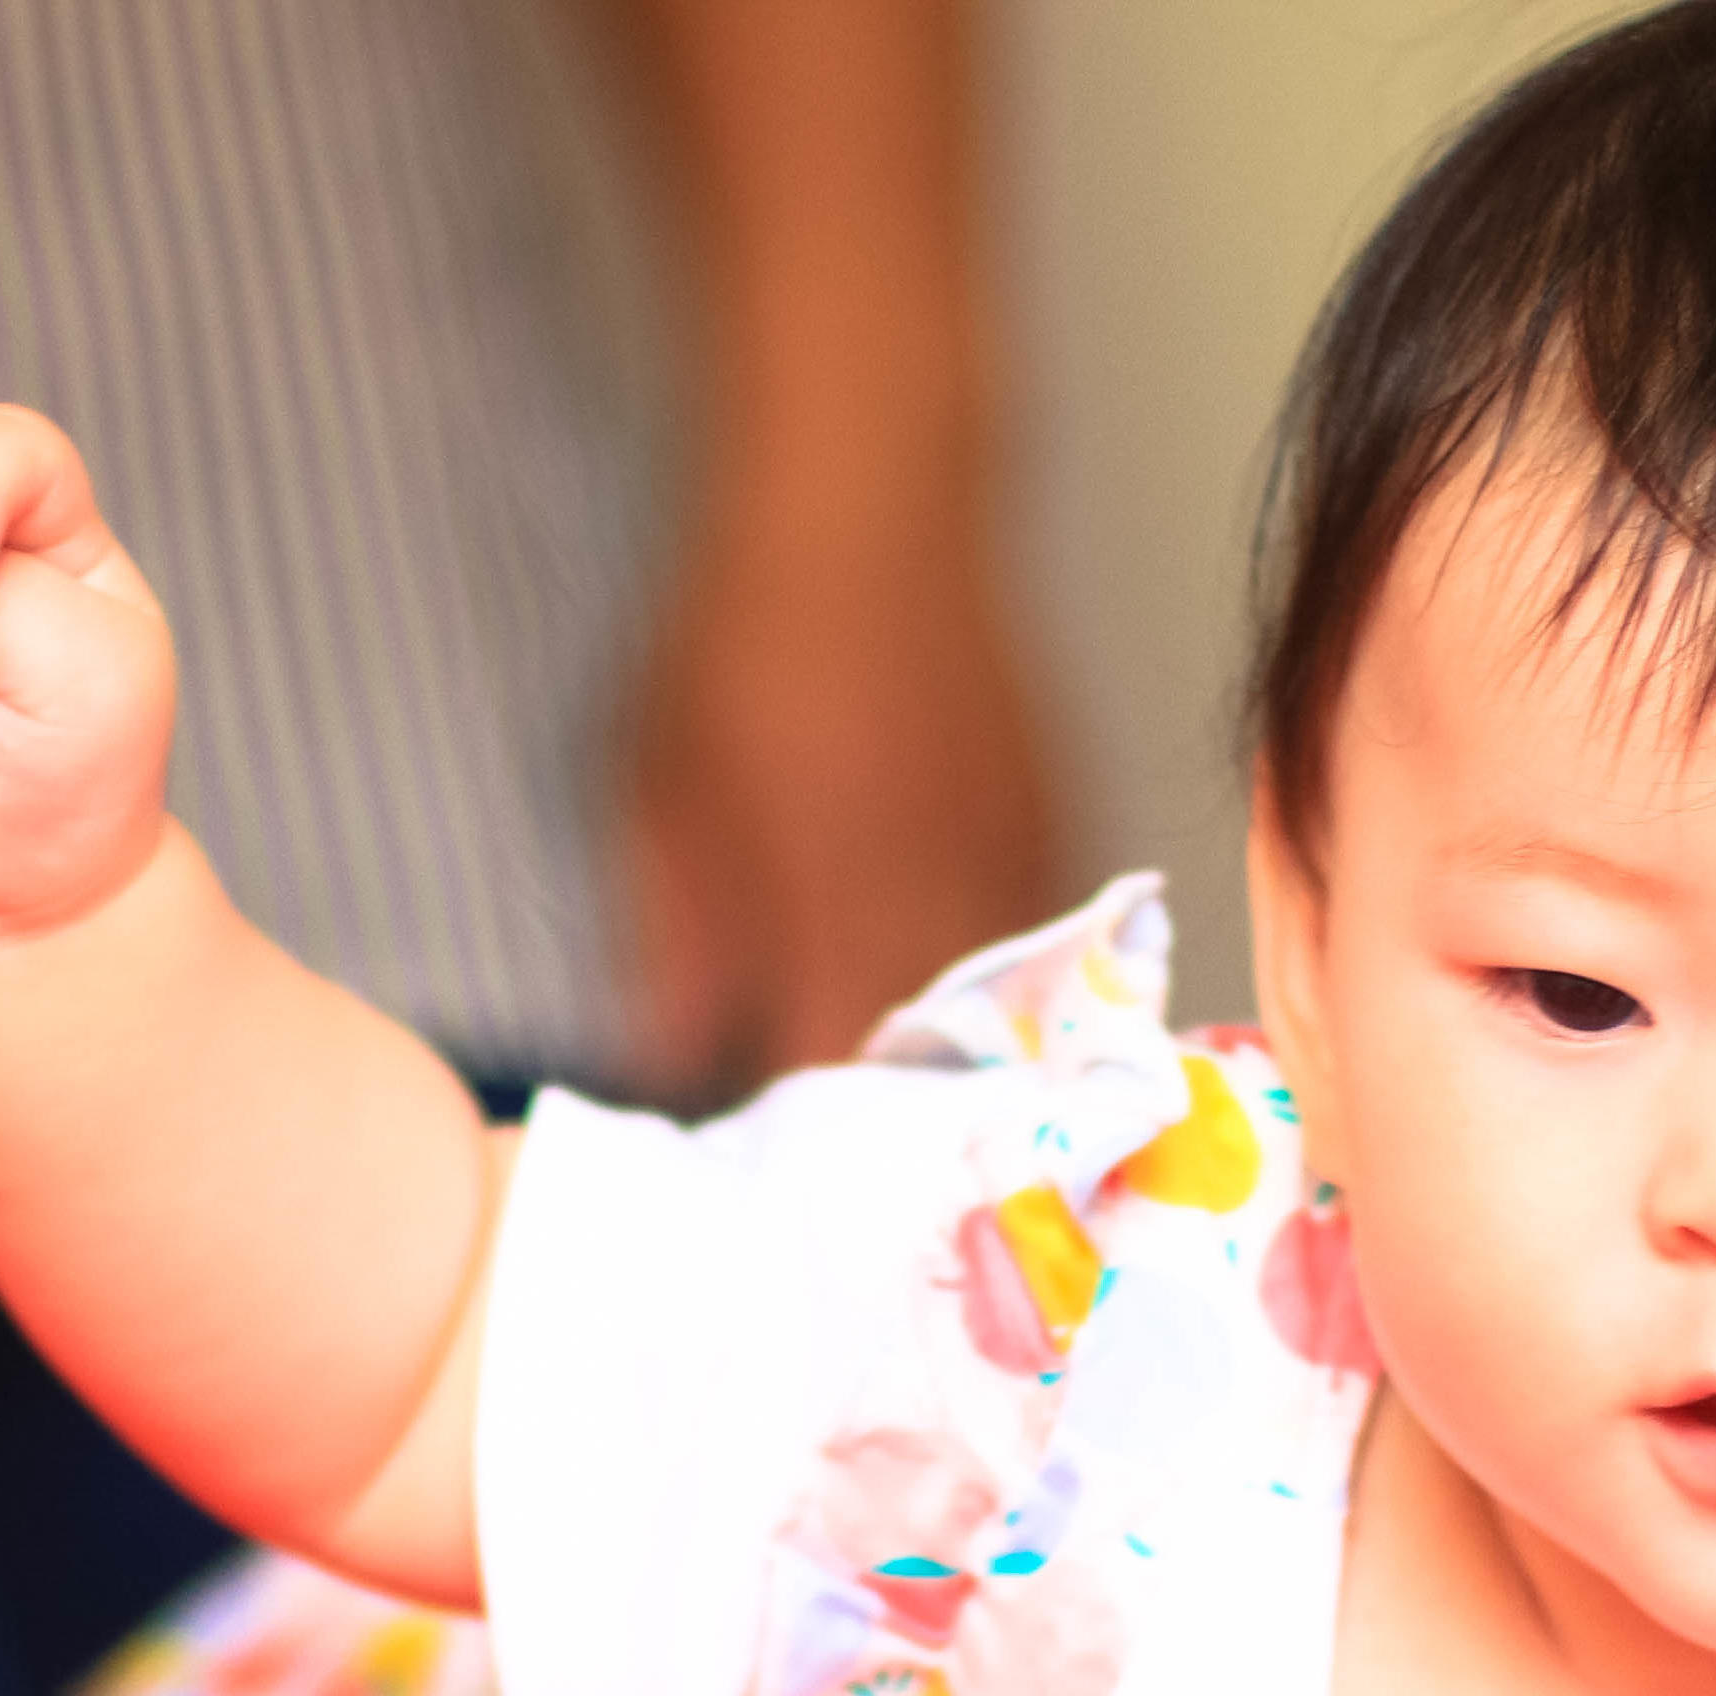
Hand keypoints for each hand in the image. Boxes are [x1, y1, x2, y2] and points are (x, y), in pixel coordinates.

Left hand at [614, 481, 1057, 1096]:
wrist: (867, 504)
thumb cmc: (741, 651)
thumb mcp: (665, 805)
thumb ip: (677, 950)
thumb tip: (676, 1062)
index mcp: (842, 927)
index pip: (835, 1093)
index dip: (802, 1148)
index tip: (768, 1172)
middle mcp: (948, 914)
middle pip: (937, 1076)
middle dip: (889, 1123)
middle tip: (839, 1148)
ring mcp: (1015, 866)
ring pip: (1002, 1015)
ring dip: (954, 1057)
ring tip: (904, 1091)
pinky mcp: (1051, 817)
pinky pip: (1039, 940)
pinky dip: (998, 978)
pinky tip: (954, 980)